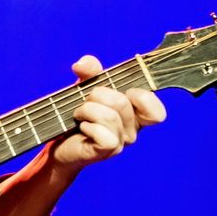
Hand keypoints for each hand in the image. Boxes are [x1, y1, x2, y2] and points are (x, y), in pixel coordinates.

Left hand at [52, 55, 166, 169]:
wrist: (59, 143)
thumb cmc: (79, 114)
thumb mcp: (86, 85)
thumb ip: (90, 70)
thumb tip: (83, 64)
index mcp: (135, 114)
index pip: (157, 112)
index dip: (141, 97)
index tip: (122, 92)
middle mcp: (132, 130)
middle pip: (123, 102)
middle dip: (97, 94)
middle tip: (86, 102)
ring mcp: (120, 143)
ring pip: (110, 116)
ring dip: (86, 109)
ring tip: (79, 114)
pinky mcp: (105, 151)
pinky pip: (102, 133)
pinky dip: (87, 125)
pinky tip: (82, 127)